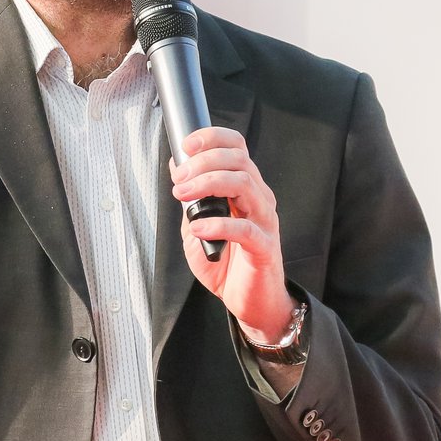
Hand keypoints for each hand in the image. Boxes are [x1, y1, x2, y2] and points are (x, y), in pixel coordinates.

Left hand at [172, 127, 295, 339]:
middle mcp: (259, 198)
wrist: (250, 302)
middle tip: (178, 180)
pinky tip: (198, 228)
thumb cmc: (225, 263)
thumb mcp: (197, 224)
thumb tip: (176, 166)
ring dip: (207, 184)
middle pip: (238, 159)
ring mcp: (265, 221)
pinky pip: (245, 228)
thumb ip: (190, 199)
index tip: (186, 145)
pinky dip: (218, 224)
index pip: (236, 147)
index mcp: (246, 187)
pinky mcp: (265, 247)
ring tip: (183, 196)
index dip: (212, 138)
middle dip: (202, 162)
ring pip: (243, 183)